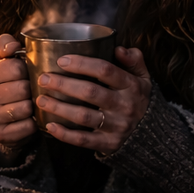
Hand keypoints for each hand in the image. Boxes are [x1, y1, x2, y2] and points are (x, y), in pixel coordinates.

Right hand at [0, 34, 37, 151]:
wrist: (1, 118)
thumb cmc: (7, 83)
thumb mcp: (4, 62)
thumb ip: (6, 45)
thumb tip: (12, 45)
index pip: (16, 68)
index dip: (28, 71)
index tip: (27, 74)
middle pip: (23, 89)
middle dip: (32, 89)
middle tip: (32, 91)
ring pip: (26, 108)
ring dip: (34, 106)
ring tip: (32, 104)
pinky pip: (27, 126)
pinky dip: (34, 123)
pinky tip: (31, 118)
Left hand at [36, 46, 151, 154]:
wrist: (152, 134)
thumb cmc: (138, 99)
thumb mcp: (143, 78)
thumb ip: (134, 60)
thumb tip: (119, 48)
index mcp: (131, 86)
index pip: (106, 71)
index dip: (82, 64)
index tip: (62, 60)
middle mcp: (124, 106)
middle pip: (90, 93)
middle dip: (64, 84)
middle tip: (43, 79)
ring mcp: (116, 126)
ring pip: (84, 116)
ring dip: (59, 108)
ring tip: (40, 100)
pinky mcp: (108, 144)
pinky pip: (84, 140)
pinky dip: (65, 134)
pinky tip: (50, 126)